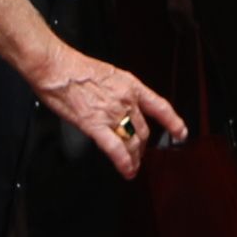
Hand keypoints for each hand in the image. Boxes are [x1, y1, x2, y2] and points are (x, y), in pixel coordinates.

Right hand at [34, 47, 183, 178]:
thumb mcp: (107, 75)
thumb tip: (118, 107)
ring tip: (133, 167)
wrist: (56, 66)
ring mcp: (111, 113)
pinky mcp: (94, 125)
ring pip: (132, 141)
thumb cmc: (74, 68)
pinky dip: (123, 162)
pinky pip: (114, 148)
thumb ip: (117, 93)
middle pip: (143, 130)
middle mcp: (125, 100)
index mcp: (130, 85)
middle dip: (143, 147)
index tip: (180, 133)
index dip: (173, 122)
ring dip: (134, 158)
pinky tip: (127, 170)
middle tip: (139, 154)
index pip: (159, 107)